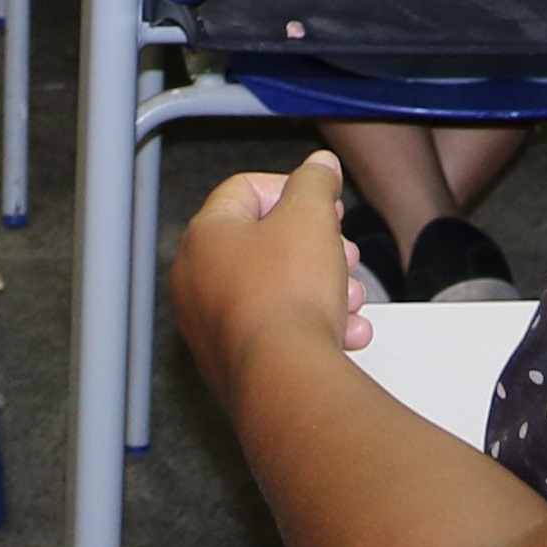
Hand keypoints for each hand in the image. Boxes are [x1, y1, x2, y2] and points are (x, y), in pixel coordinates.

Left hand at [167, 155, 381, 393]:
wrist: (286, 379)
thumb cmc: (287, 299)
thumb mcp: (311, 217)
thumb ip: (315, 183)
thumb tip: (320, 167)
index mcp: (204, 237)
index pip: (245, 191)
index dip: (292, 189)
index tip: (324, 201)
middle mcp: (197, 282)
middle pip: (263, 245)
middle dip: (313, 246)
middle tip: (342, 250)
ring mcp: (211, 328)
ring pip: (274, 292)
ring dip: (320, 288)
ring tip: (349, 295)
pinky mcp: (233, 364)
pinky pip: (276, 332)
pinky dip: (310, 326)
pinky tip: (345, 331)